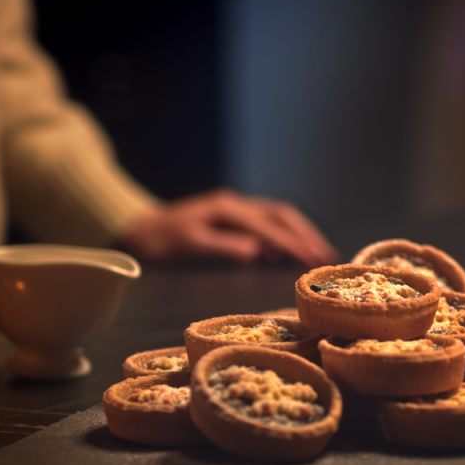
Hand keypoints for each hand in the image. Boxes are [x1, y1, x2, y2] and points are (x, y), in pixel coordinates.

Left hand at [120, 188, 338, 265]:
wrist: (137, 227)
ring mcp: (234, 208)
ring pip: (278, 216)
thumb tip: (259, 252)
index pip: (271, 227)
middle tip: (327, 256)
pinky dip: (285, 234)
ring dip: (300, 233)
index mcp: (228, 210)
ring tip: (318, 252)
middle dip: (306, 235)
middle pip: (282, 216)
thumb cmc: (160, 241)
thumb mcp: (188, 245)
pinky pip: (267, 222)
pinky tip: (291, 250)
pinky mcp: (231, 216)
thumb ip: (224, 247)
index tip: (315, 260)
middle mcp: (235, 204)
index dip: (295, 244)